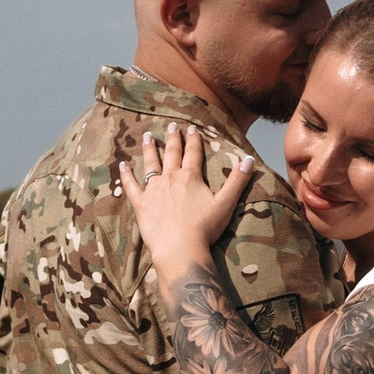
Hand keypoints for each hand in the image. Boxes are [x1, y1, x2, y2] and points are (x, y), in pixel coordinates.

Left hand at [117, 121, 258, 285]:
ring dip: (149, 149)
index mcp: (191, 177)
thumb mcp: (225, 204)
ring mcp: (154, 190)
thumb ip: (237, 180)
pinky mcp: (141, 204)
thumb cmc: (204, 228)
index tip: (191, 128)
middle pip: (171, 154)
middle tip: (171, 125)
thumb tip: (250, 159)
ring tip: (147, 136)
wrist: (179, 248)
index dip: (193, 140)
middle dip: (172, 139)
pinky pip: (132, 186)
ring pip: (150, 164)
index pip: (193, 153)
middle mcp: (171, 178)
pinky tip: (123, 166)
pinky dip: (127, 175)